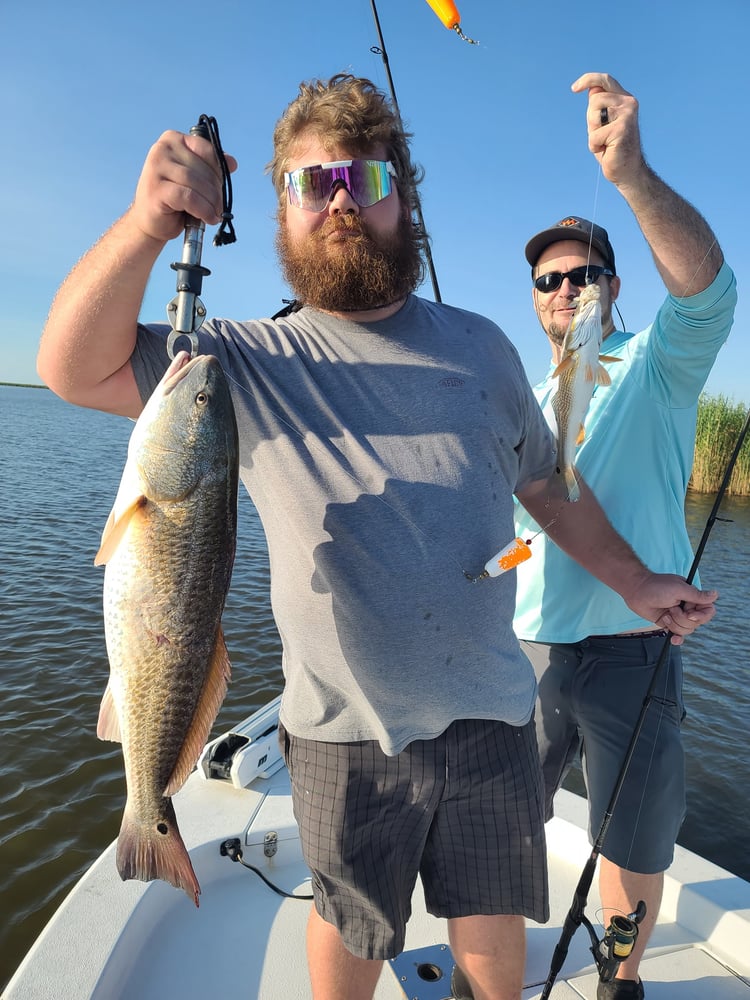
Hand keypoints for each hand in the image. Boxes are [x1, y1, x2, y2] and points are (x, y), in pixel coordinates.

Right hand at [130, 130, 237, 244]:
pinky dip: (203, 210)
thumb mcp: (195, 179)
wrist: (150, 222)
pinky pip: (189, 197)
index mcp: (173, 139)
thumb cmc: (174, 200)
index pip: (208, 150)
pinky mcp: (156, 188)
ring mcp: (156, 167)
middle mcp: (162, 148)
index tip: (220, 189)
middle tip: (219, 208)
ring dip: (212, 204)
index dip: (220, 172)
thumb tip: (232, 162)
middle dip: (217, 192)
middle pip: (204, 169)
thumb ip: (210, 168)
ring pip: (198, 184)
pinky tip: (207, 218)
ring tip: (214, 215)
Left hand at [571, 72, 645, 187]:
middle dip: (591, 119)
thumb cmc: (611, 147)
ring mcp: (627, 115)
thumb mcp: (602, 124)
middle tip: (602, 135)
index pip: (605, 81)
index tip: (574, 89)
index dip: (588, 79)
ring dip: (593, 132)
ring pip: (594, 114)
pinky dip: (594, 146)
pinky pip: (594, 136)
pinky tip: (607, 150)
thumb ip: (598, 107)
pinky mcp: (622, 129)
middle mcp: (629, 103)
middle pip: (595, 99)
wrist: (626, 170)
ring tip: (605, 141)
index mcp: (624, 99)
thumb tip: (591, 90)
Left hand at [625, 573, 717, 645]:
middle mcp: (687, 607)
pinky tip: (673, 639)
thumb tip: (716, 594)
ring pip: (687, 630)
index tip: (689, 614)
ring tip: (665, 614)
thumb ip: (697, 595)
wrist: (636, 590)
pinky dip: (677, 638)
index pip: (708, 610)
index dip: (702, 616)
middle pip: (697, 623)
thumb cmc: (656, 586)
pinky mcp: (668, 623)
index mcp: (692, 597)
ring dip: (675, 625)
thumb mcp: (679, 589)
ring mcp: (678, 616)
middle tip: (671, 609)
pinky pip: (678, 635)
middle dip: (683, 619)